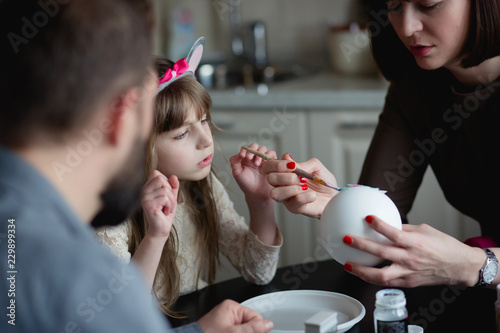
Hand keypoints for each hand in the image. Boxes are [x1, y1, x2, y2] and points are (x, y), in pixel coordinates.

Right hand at [141, 170, 178, 238]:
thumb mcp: (172, 196)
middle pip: (161, 179)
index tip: (165, 195)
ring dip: (171, 201)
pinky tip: (164, 212)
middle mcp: (143, 191)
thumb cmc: (165, 212)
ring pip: (165, 190)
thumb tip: (174, 177)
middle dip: (170, 192)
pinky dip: (169, 206)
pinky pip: (165, 198)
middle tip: (167, 203)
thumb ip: (173, 186)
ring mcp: (145, 198)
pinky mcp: (149, 206)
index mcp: (146, 187)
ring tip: (166, 208)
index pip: (157, 174)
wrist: (161, 229)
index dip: (166, 182)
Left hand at [197, 299, 272, 332]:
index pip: (255, 317)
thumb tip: (268, 324)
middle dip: (248, 332)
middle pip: (249, 325)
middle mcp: (228, 313)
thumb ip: (252, 328)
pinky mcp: (221, 330)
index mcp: (231, 307)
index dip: (255, 329)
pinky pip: (235, 332)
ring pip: (243, 330)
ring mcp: (224, 323)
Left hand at [230, 143, 275, 201]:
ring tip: (257, 164)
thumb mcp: (237, 172)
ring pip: (263, 149)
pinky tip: (265, 163)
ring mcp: (263, 159)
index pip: (245, 148)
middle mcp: (254, 157)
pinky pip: (272, 154)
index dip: (244, 149)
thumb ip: (234, 161)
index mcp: (245, 158)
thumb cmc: (246, 184)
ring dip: (260, 154)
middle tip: (249, 158)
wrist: (256, 194)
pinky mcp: (271, 162)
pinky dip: (269, 155)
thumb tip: (238, 153)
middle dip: (252, 150)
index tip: (242, 156)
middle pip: (255, 146)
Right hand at [262, 154, 337, 218]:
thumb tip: (288, 159)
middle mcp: (282, 185)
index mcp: (284, 173)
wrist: (335, 196)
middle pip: (270, 179)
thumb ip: (302, 163)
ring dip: (291, 188)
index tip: (291, 165)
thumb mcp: (316, 166)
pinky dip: (305, 196)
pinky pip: (294, 201)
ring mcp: (287, 198)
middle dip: (286, 176)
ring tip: (304, 186)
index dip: (276, 164)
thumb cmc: (323, 182)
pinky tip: (312, 194)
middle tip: (300, 177)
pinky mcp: (295, 208)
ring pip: (275, 193)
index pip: (268, 167)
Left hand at [343, 215, 485, 286]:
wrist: (460, 266)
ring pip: (380, 275)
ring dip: (361, 270)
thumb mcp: (425, 230)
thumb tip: (385, 224)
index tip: (366, 217)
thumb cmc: (444, 246)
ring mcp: (408, 272)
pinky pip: (386, 282)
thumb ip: (404, 229)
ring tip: (347, 264)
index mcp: (415, 242)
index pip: (393, 233)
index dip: (379, 225)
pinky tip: (361, 273)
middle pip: (381, 252)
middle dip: (362, 245)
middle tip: (347, 238)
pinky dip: (372, 278)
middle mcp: (410, 258)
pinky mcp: (408, 283)